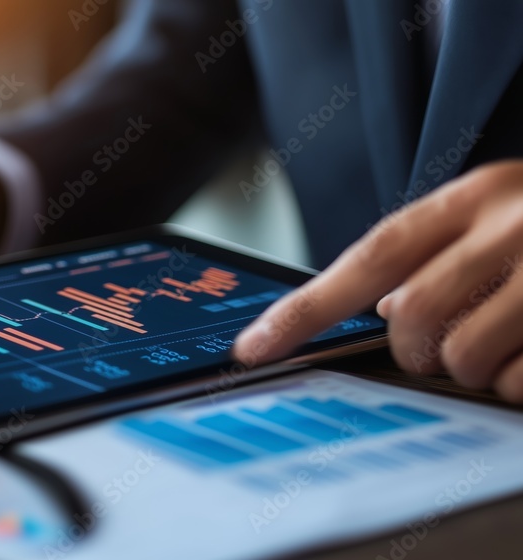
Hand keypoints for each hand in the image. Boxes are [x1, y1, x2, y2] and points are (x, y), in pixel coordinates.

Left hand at [233, 161, 522, 401]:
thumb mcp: (501, 218)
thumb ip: (433, 255)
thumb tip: (387, 311)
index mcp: (475, 198)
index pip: (370, 256)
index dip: (306, 308)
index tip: (252, 348)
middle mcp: (510, 226)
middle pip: (410, 315)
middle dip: (414, 350)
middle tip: (444, 346)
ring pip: (462, 356)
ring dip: (473, 369)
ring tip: (506, 342)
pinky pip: (518, 384)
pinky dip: (516, 384)